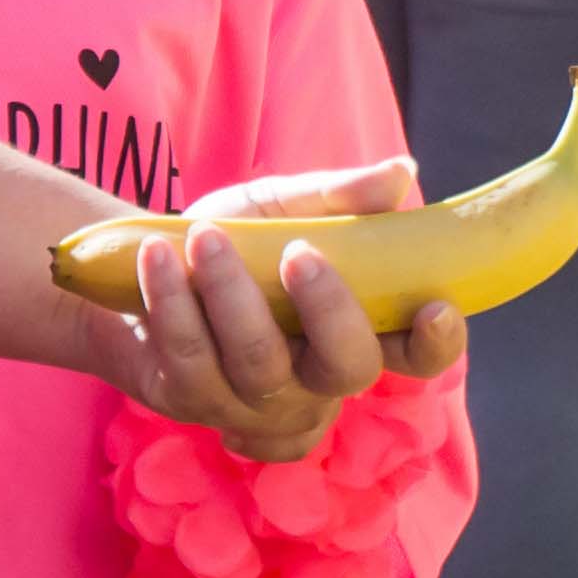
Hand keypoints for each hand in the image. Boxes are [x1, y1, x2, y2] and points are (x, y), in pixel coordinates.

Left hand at [84, 160, 464, 463]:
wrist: (141, 266)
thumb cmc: (234, 242)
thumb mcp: (282, 209)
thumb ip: (337, 197)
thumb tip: (401, 173)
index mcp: (356, 332)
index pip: (416, 355)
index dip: (436, 344)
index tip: (435, 307)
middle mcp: (318, 383)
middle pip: (349, 370)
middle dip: (329, 310)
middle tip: (298, 251)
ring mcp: (257, 403)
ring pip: (260, 365)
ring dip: (230, 291)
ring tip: (204, 235)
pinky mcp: (194, 402)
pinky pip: (192, 361)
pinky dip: (174, 304)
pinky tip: (159, 258)